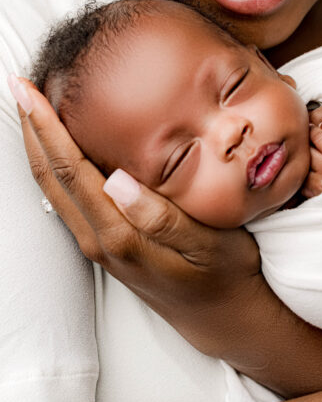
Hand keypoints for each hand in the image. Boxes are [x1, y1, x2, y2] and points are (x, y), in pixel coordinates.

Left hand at [14, 78, 260, 356]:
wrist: (222, 316)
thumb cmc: (222, 272)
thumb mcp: (205, 243)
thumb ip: (160, 217)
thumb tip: (117, 181)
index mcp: (119, 234)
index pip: (70, 169)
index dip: (46, 127)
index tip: (28, 90)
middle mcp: (98, 239)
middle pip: (50, 176)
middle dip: (31, 128)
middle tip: (19, 85)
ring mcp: (98, 244)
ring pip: (53, 188)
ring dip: (38, 144)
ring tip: (32, 106)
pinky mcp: (105, 244)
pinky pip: (67, 198)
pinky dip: (55, 163)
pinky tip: (61, 144)